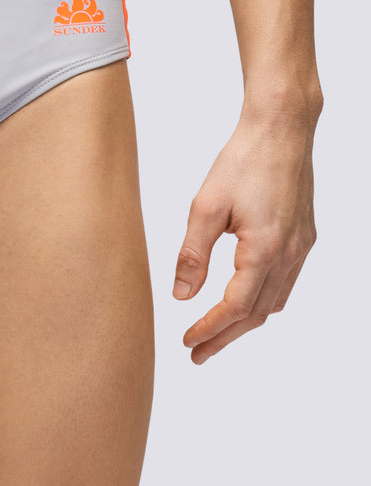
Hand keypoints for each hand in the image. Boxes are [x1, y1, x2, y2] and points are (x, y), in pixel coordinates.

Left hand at [172, 109, 318, 363]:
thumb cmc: (242, 161)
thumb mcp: (205, 207)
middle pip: (256, 314)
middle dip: (225, 337)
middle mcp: (289, 255)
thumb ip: (192, 255)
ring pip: (274, 302)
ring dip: (244, 323)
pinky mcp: (303, 237)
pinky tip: (245, 303)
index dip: (209, 329)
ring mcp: (300, 247)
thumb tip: (181, 295)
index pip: (235, 307)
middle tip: (197, 355)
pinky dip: (262, 302)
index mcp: (263, 250)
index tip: (187, 342)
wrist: (282, 130)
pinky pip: (284, 283)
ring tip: (217, 335)